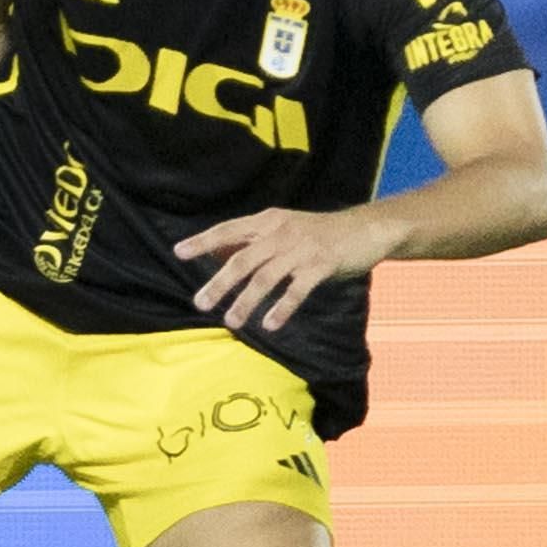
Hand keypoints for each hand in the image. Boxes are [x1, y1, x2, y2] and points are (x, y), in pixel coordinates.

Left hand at [176, 207, 403, 330]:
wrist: (366, 229)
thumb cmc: (321, 234)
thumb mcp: (285, 229)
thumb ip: (255, 240)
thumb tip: (219, 254)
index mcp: (268, 222)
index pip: (229, 230)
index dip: (203, 241)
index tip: (179, 252)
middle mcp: (281, 233)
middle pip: (242, 259)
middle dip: (219, 283)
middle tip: (200, 303)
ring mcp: (301, 249)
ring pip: (265, 278)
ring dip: (246, 301)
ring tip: (231, 321)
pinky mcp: (321, 265)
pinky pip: (297, 290)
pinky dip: (282, 308)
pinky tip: (270, 324)